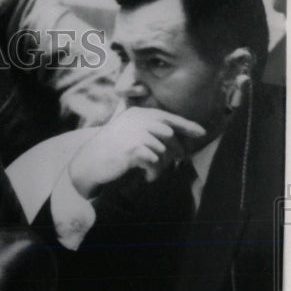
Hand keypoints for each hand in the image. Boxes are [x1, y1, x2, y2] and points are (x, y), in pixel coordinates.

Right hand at [67, 107, 205, 198]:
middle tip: (178, 162)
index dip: (187, 125)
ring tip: (153, 173)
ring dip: (162, 166)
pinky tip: (147, 177)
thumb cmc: (110, 150)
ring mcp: (136, 133)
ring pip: (163, 151)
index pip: (169, 117)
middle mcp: (139, 120)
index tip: (201, 133)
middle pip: (169, 135)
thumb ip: (150, 132)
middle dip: (176, 150)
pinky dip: (154, 172)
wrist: (89, 162)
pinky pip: (155, 162)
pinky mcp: (134, 149)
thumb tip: (177, 143)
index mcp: (139, 113)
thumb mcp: (129, 133)